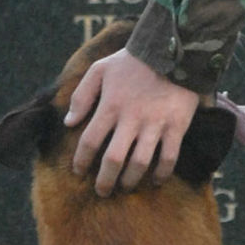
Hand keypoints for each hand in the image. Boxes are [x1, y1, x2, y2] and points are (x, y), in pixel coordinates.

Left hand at [65, 48, 199, 196]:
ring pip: (140, 163)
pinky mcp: (175, 127)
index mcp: (110, 105)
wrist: (172, 52)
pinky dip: (161, 173)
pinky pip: (169, 158)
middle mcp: (131, 119)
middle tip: (102, 192)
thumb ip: (82, 95)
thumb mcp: (100, 69)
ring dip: (130, 180)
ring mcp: (155, 125)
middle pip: (114, 159)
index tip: (78, 172)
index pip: (90, 140)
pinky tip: (155, 181)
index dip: (82, 160)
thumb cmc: (132, 62)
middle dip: (105, 180)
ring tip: (124, 188)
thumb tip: (69, 123)